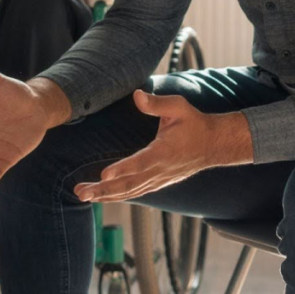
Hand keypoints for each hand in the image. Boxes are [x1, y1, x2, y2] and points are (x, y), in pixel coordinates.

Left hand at [74, 90, 252, 202]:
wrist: (213, 144)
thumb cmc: (194, 123)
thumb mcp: (179, 107)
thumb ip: (157, 103)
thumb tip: (137, 95)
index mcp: (164, 152)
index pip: (141, 163)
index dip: (122, 169)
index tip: (104, 174)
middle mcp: (160, 170)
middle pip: (129, 185)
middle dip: (103, 190)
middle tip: (81, 192)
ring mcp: (159, 179)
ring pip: (130, 192)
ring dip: (106, 195)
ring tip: (83, 196)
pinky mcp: (158, 183)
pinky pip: (135, 193)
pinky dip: (118, 196)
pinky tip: (102, 197)